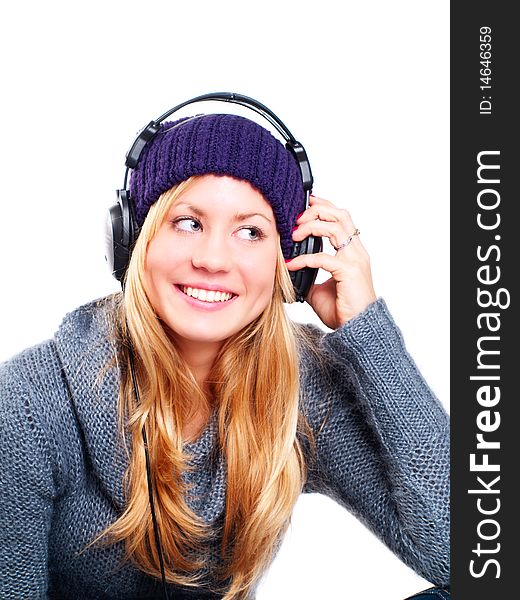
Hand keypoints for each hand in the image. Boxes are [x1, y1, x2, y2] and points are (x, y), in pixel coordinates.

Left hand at [285, 194, 376, 328]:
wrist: (356, 328)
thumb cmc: (342, 310)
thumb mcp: (319, 287)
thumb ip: (309, 274)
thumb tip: (291, 269)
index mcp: (353, 252)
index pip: (341, 218)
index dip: (324, 206)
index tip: (306, 203)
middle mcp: (356, 251)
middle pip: (340, 215)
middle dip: (316, 210)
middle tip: (296, 219)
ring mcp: (355, 259)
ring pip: (335, 227)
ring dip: (311, 227)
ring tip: (294, 236)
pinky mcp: (349, 271)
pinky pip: (323, 257)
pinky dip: (304, 258)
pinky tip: (291, 264)